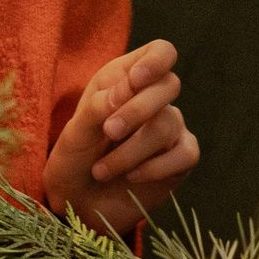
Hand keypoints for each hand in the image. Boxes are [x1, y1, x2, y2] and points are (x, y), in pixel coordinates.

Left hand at [43, 40, 199, 230]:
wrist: (75, 206)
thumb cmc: (73, 161)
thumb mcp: (74, 133)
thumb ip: (99, 105)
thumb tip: (130, 87)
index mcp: (126, 80)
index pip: (161, 52)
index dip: (155, 61)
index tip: (135, 81)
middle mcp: (153, 100)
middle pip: (169, 84)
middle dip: (138, 110)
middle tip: (109, 132)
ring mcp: (169, 129)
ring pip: (168, 124)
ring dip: (131, 150)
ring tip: (101, 171)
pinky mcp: (179, 159)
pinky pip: (185, 154)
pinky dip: (155, 168)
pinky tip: (131, 177)